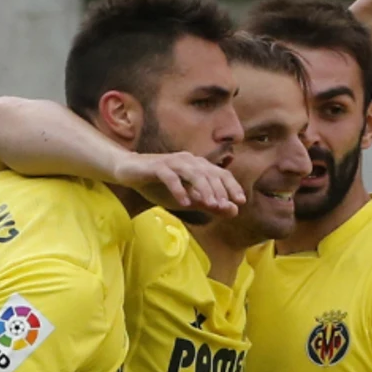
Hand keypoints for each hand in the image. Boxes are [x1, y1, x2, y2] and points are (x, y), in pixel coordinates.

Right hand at [113, 150, 243, 215]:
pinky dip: (179, 189)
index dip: (232, 186)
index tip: (241, 202)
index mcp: (198, 166)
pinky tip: (184, 203)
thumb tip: (234, 211)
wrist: (129, 172)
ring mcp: (173, 162)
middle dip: (219, 190)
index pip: (221, 174)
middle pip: (210, 173)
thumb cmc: (160, 185)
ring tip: (209, 205)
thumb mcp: (187, 199)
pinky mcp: (157, 166)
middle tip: (223, 207)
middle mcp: (189, 160)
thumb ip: (209, 204)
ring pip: (193, 173)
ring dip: (203, 189)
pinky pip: (171, 177)